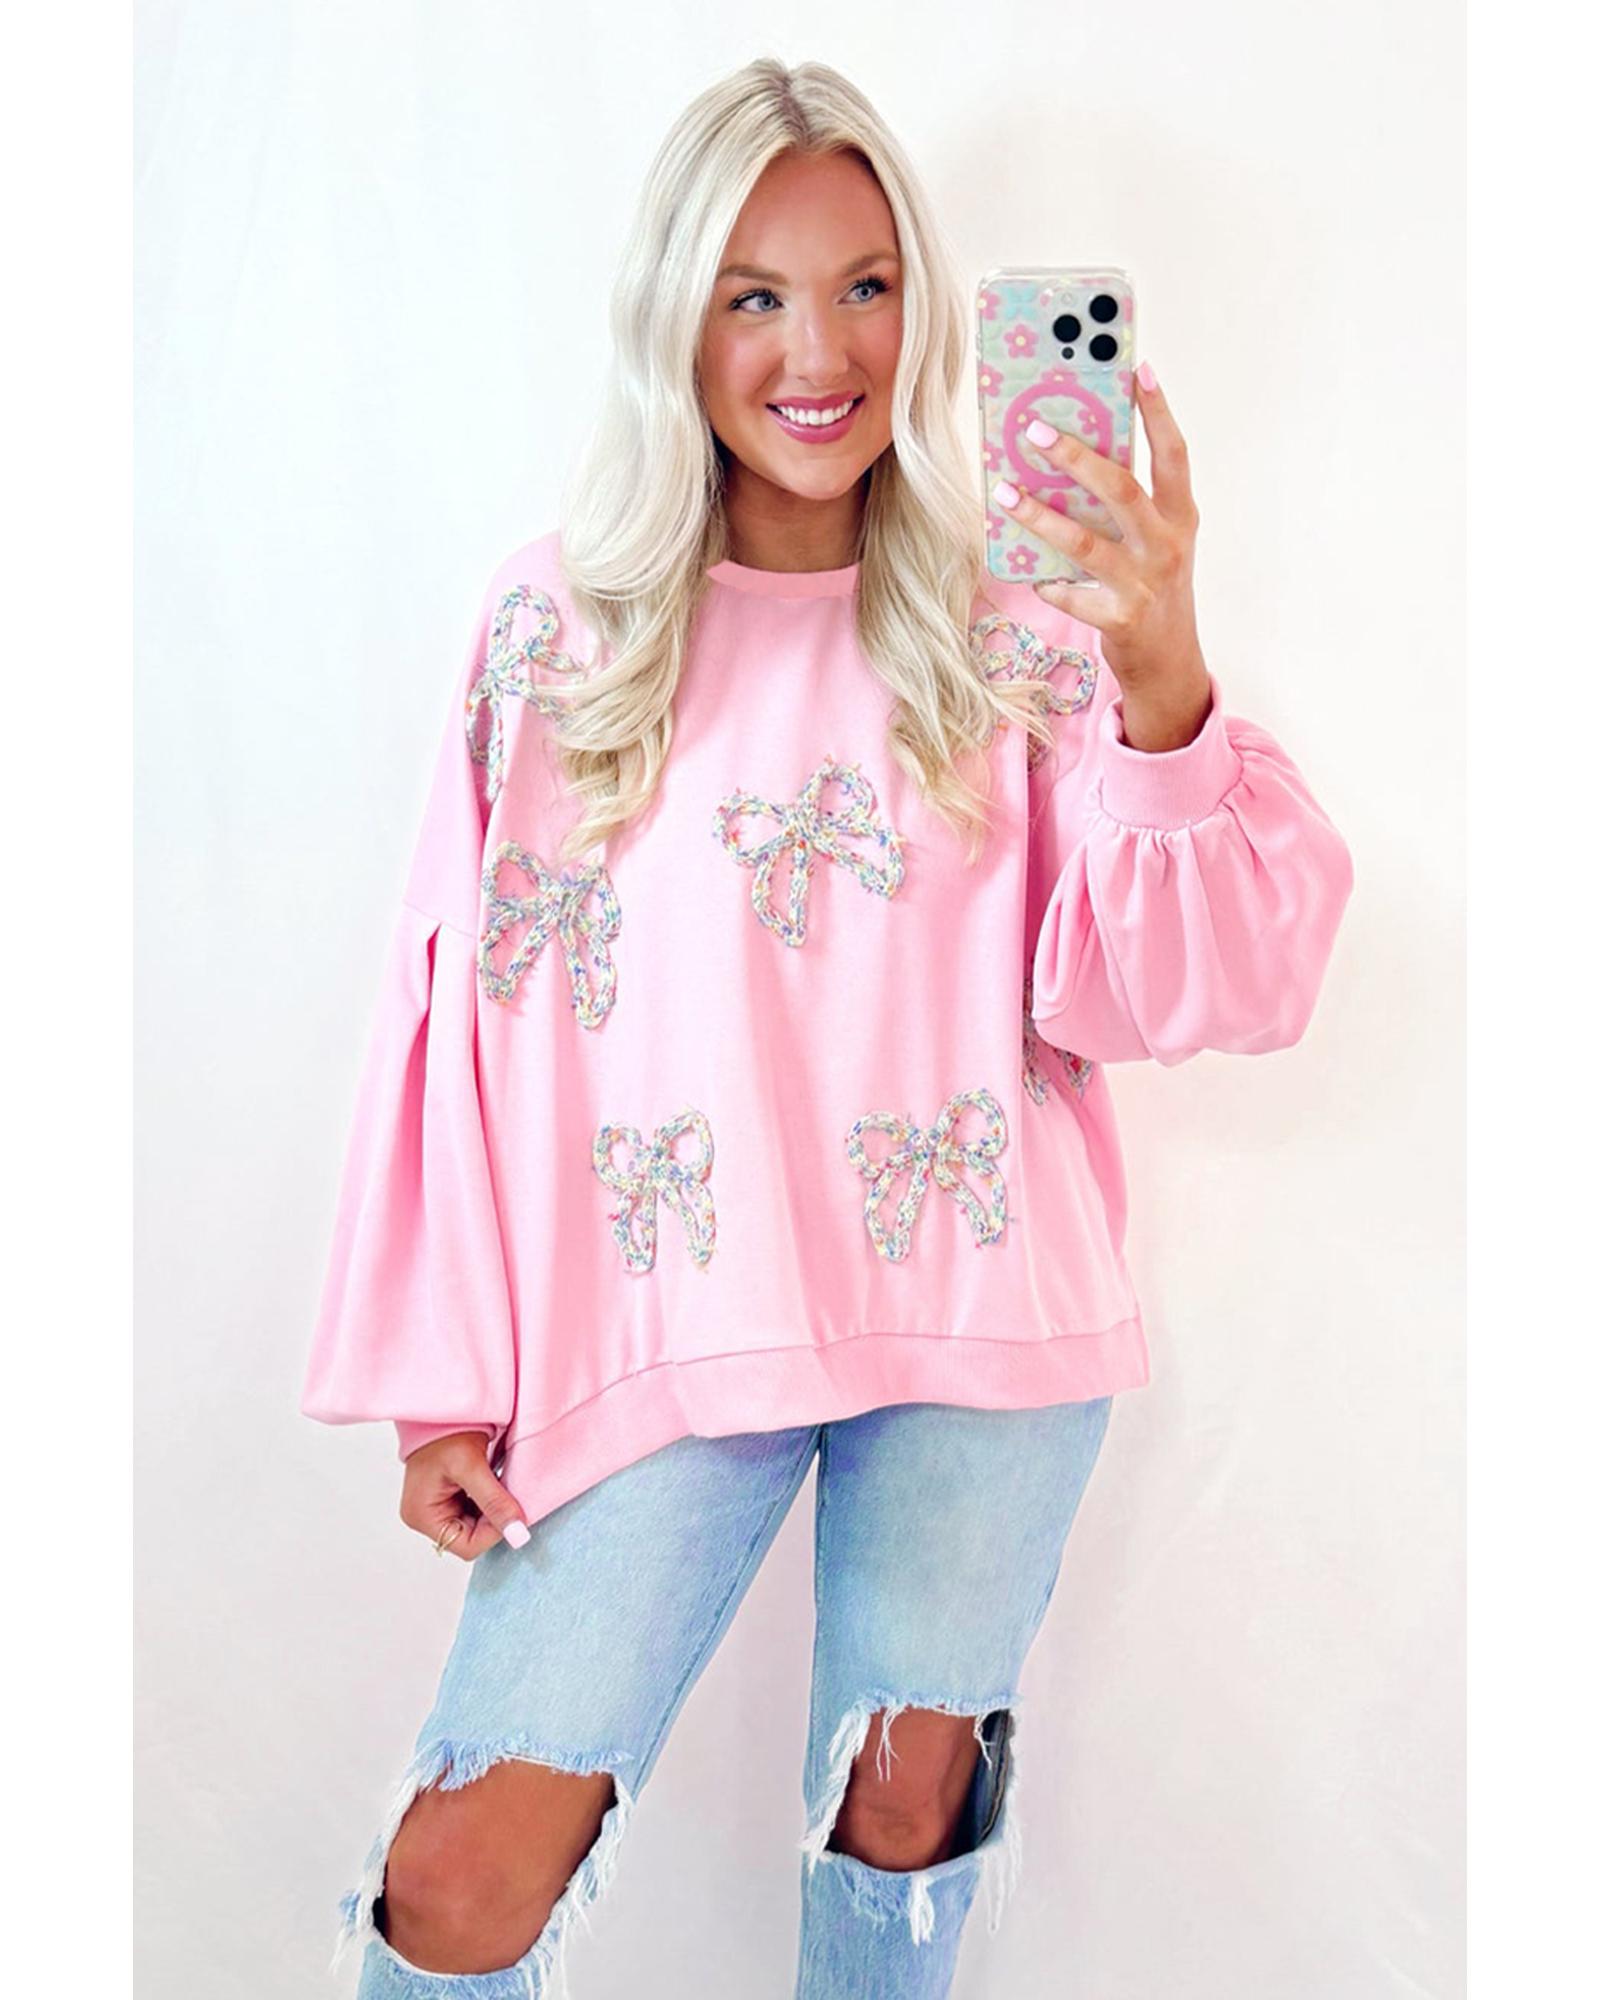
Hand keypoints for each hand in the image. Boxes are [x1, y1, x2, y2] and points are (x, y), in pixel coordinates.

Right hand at [399, 1431, 527, 1559]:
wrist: (444, 1404)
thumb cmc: (446, 1430)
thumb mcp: (472, 1467)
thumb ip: (494, 1502)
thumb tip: (518, 1535)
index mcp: (422, 1516)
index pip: (467, 1546)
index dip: (494, 1532)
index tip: (512, 1508)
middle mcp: (426, 1516)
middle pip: (472, 1537)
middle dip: (494, 1518)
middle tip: (506, 1490)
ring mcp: (437, 1507)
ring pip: (477, 1524)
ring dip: (493, 1507)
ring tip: (498, 1481)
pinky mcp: (448, 1497)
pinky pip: (476, 1509)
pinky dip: (490, 1499)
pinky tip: (495, 1480)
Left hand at [997, 363, 1210, 749]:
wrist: (1169, 661)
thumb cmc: (1153, 585)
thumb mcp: (1156, 539)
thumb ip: (1127, 503)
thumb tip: (1073, 454)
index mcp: (1180, 515)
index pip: (1173, 453)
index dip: (1157, 411)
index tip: (1138, 367)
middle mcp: (1167, 545)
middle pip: (1122, 490)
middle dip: (1077, 458)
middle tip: (1035, 430)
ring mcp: (1144, 583)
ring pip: (1085, 542)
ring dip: (1040, 516)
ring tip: (1003, 493)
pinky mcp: (1120, 619)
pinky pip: (1071, 594)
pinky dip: (1046, 582)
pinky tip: (1028, 572)